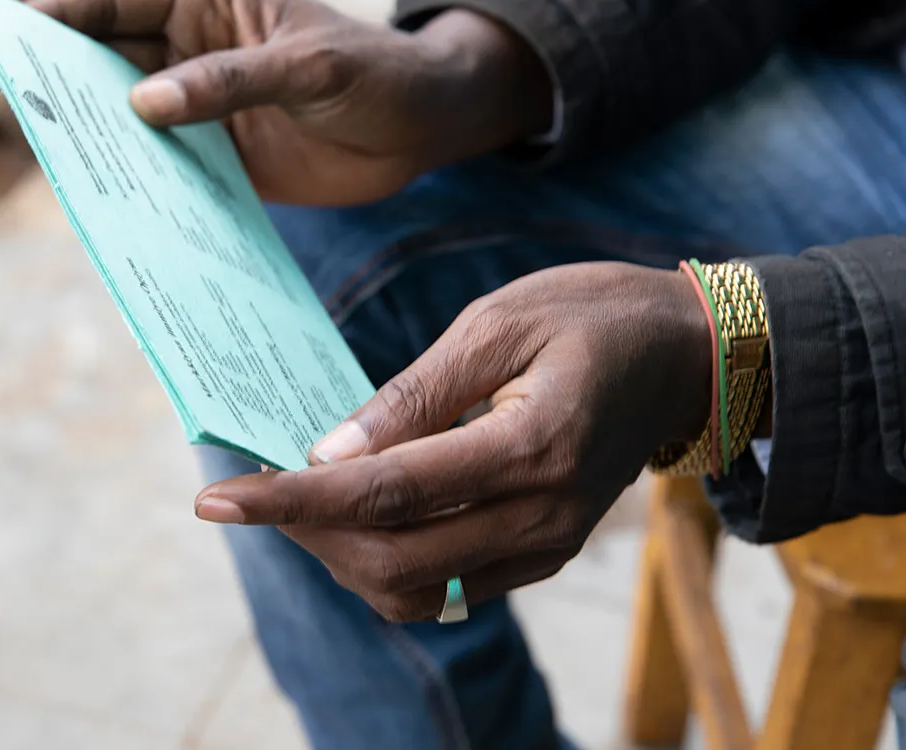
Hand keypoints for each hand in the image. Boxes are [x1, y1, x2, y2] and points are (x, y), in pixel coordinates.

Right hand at [32, 0, 551, 205]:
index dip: (59, 16)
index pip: (116, 5)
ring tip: (57, 169)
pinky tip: (119, 209)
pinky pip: (171, 171)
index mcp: (207, 6)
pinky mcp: (225, 161)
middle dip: (64, 87)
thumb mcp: (309, 68)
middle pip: (108, 65)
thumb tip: (142, 103)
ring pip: (132, 124)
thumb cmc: (376, 72)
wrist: (424, 128)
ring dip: (100, 143)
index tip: (7, 35)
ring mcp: (206, 111)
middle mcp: (195, 55)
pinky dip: (144, 187)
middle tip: (19, 115)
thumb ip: (230, 83)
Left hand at [193, 264, 710, 621]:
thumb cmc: (593, 315)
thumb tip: (331, 449)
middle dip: (307, 531)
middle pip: (392, 560)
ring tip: (303, 498)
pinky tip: (362, 511)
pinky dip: (391, 559)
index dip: (293, 499)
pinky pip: (451, 584)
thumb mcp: (497, 323)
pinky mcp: (546, 550)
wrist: (687, 354)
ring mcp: (548, 543)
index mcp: (530, 447)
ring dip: (345, 554)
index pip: (384, 495)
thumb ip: (414, 396)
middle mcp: (541, 515)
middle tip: (255, 487)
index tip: (219, 499)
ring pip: (416, 590)